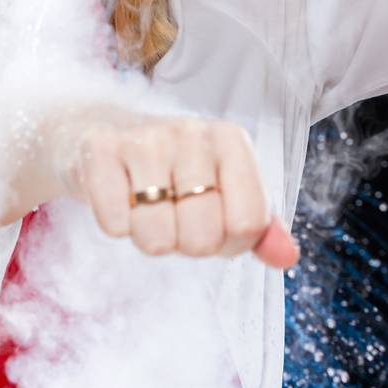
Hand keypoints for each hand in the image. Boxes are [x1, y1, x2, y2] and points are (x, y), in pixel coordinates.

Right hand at [48, 103, 300, 269]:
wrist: (100, 130)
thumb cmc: (172, 170)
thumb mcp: (221, 190)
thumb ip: (258, 227)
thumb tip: (287, 257)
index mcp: (230, 140)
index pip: (249, 223)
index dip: (228, 241)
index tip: (212, 221)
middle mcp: (191, 132)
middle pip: (203, 238)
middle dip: (185, 243)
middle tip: (173, 215)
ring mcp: (144, 138)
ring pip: (157, 237)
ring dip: (149, 237)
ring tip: (144, 206)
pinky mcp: (100, 149)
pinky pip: (114, 224)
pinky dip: (116, 225)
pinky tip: (118, 196)